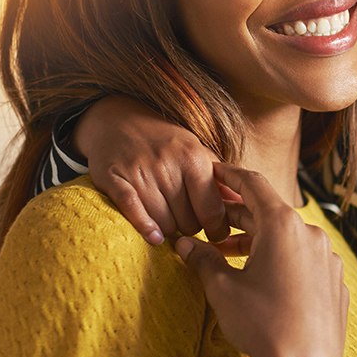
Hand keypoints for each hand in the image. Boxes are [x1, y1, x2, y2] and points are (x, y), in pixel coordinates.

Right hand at [74, 96, 227, 242]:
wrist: (118, 120)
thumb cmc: (165, 142)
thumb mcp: (196, 152)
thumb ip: (219, 180)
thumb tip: (242, 205)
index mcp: (193, 158)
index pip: (212, 209)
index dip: (217, 228)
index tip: (216, 234)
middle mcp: (167, 164)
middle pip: (188, 222)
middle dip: (190, 228)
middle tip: (187, 221)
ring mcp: (139, 172)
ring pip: (164, 223)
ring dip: (168, 229)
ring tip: (169, 219)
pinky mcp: (114, 179)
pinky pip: (133, 212)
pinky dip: (145, 227)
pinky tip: (154, 237)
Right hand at [175, 165, 346, 356]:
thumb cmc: (261, 324)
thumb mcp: (223, 289)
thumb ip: (203, 260)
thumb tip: (184, 245)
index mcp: (283, 225)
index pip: (253, 185)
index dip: (230, 176)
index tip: (215, 172)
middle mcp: (311, 235)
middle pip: (270, 214)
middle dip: (239, 218)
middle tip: (212, 222)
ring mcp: (328, 260)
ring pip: (290, 240)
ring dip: (260, 243)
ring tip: (230, 256)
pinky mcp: (336, 285)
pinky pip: (306, 264)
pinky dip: (284, 263)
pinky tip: (265, 282)